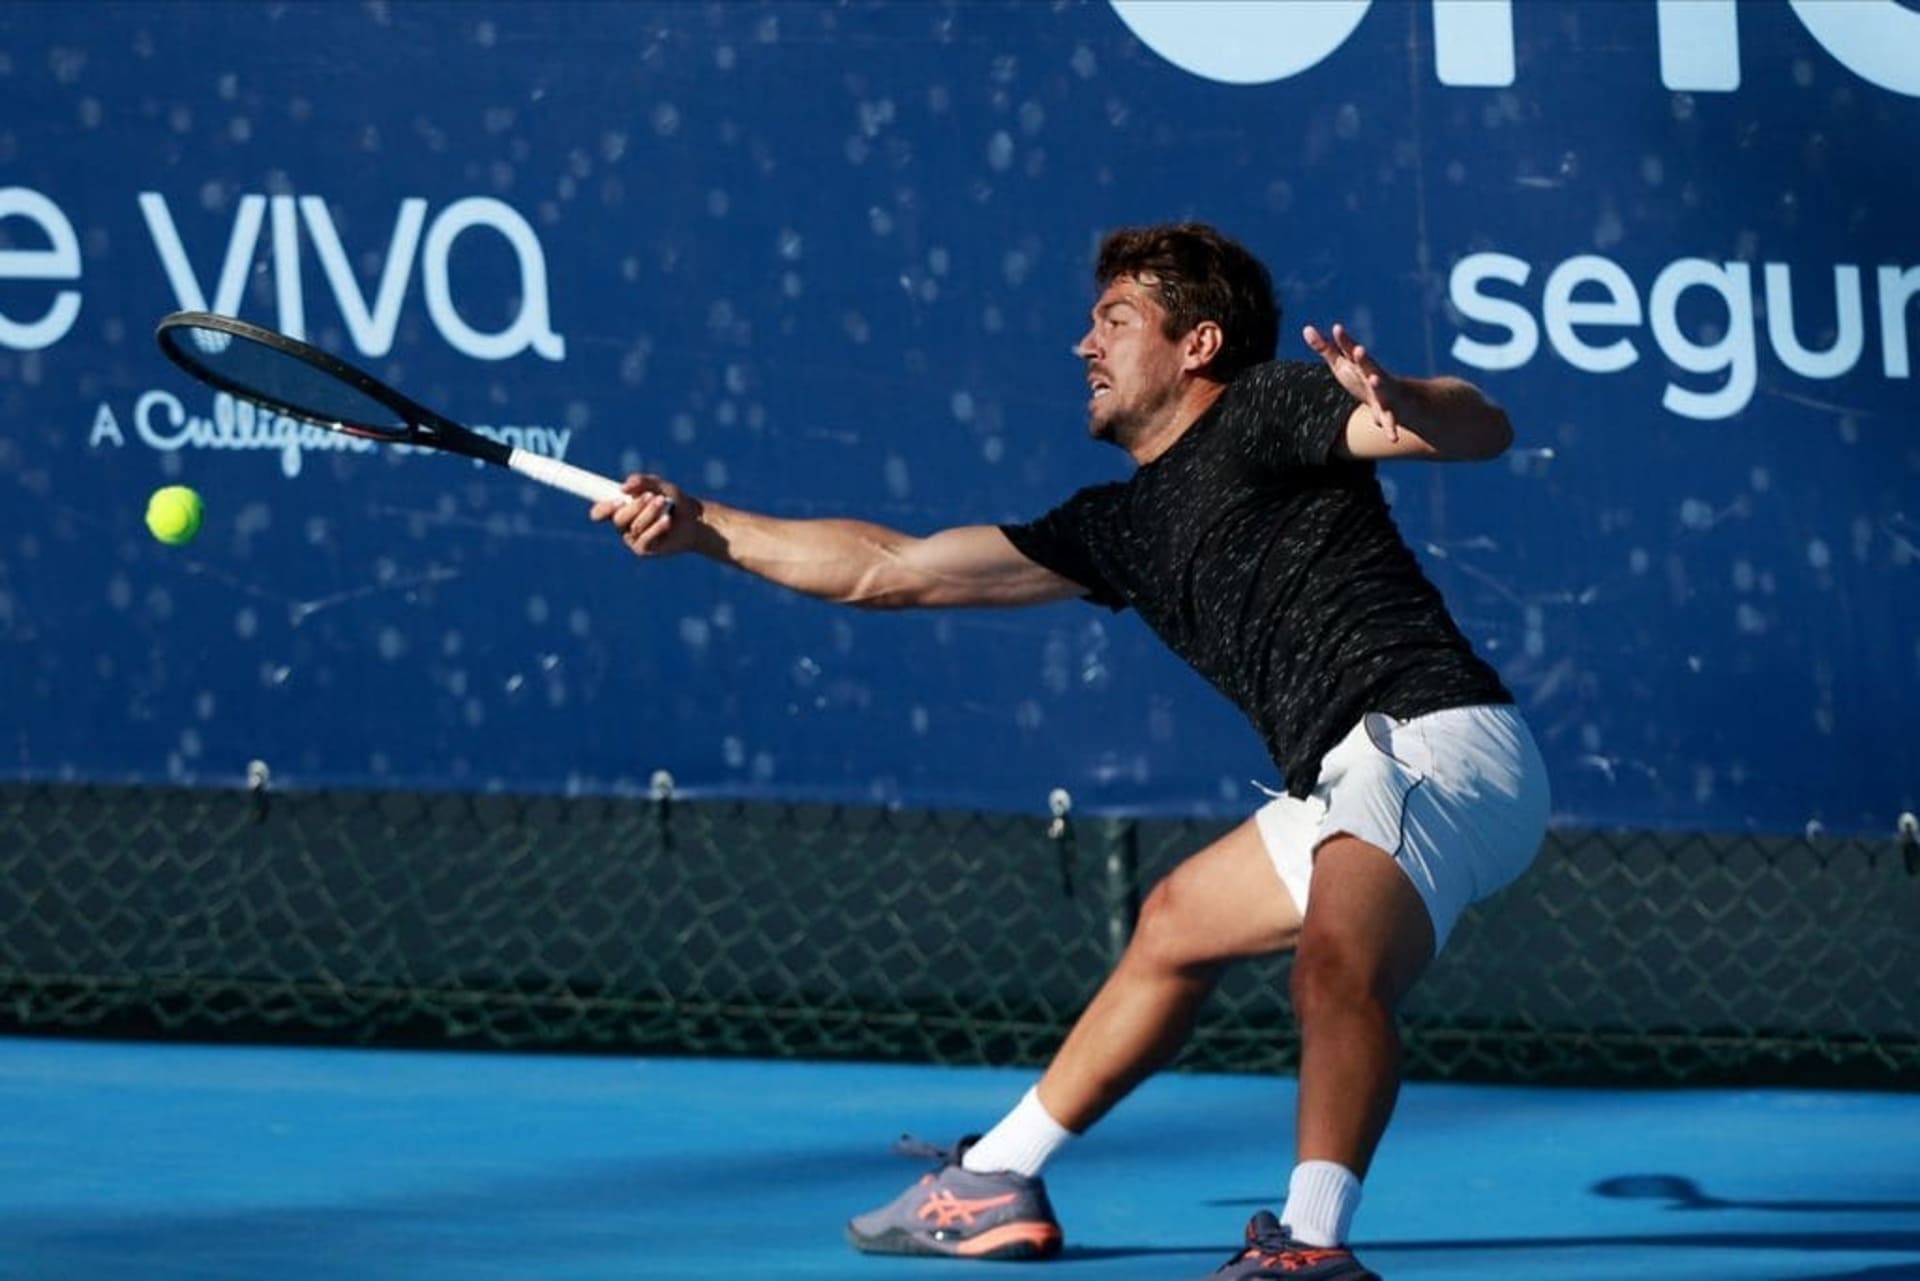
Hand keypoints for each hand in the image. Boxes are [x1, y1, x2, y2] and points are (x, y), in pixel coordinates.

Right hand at [590, 473, 700, 557]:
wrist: (694, 519)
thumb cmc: (674, 500)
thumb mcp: (659, 486)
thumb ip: (642, 482)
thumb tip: (623, 487)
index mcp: (621, 508)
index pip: (600, 511)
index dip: (601, 508)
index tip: (617, 500)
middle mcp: (623, 525)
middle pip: (617, 519)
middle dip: (635, 506)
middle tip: (651, 497)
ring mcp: (632, 538)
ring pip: (634, 527)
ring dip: (650, 513)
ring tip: (664, 504)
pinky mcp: (643, 549)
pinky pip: (644, 539)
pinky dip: (656, 527)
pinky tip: (667, 520)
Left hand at [1304, 322, 1404, 442]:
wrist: (1395, 399)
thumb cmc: (1361, 378)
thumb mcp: (1341, 364)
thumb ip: (1325, 347)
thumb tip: (1306, 328)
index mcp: (1360, 364)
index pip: (1350, 350)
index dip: (1344, 340)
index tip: (1336, 328)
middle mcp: (1373, 375)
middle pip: (1368, 365)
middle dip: (1363, 358)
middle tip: (1358, 349)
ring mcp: (1383, 393)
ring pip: (1381, 389)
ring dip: (1378, 385)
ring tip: (1374, 379)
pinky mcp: (1389, 412)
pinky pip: (1389, 421)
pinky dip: (1390, 428)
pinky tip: (1391, 437)